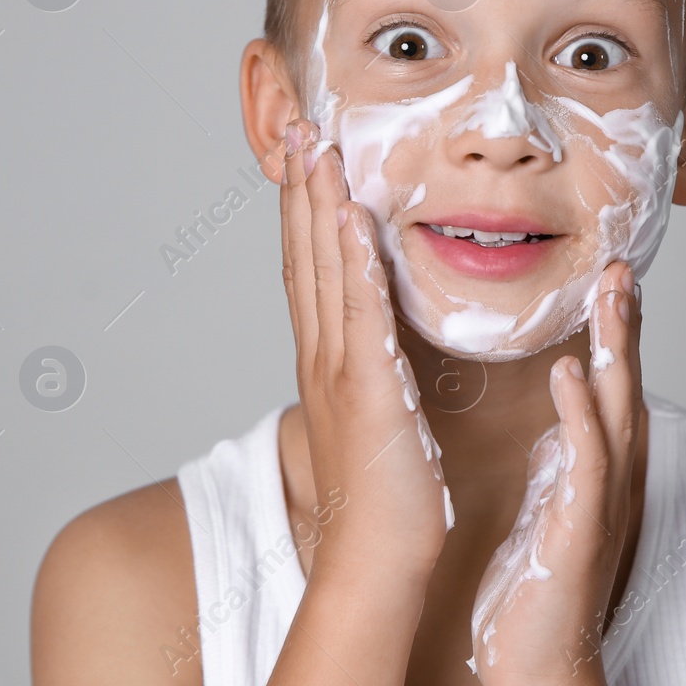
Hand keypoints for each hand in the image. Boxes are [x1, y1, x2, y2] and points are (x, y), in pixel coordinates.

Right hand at [279, 119, 449, 586]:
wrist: (377, 559)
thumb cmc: (388, 498)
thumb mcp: (380, 418)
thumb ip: (379, 374)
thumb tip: (388, 347)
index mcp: (328, 362)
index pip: (312, 268)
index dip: (306, 210)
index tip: (307, 157)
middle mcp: (323, 355)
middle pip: (305, 254)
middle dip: (301, 187)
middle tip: (297, 126)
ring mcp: (339, 368)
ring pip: (324, 268)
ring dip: (318, 203)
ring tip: (316, 145)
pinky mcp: (368, 384)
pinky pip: (358, 308)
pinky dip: (349, 256)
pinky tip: (348, 214)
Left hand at [468, 261, 641, 685]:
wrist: (540, 668)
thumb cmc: (538, 593)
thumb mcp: (551, 510)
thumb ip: (561, 464)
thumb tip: (558, 425)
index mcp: (598, 470)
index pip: (610, 386)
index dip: (614, 331)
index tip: (610, 277)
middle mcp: (610, 478)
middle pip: (625, 383)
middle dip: (626, 321)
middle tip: (621, 261)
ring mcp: (600, 501)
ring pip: (616, 407)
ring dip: (615, 346)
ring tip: (611, 290)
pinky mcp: (579, 526)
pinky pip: (587, 458)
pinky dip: (580, 410)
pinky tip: (569, 368)